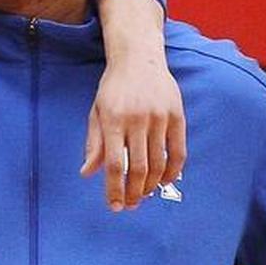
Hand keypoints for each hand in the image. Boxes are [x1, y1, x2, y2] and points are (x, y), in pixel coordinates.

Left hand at [81, 53, 185, 211]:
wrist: (139, 58)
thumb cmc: (113, 88)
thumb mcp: (97, 112)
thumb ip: (94, 143)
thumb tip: (87, 173)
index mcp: (113, 120)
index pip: (114, 164)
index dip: (114, 189)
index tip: (114, 206)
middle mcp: (137, 120)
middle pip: (138, 168)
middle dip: (134, 192)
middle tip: (131, 205)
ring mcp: (159, 118)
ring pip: (158, 163)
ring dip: (151, 185)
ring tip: (144, 195)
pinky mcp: (177, 116)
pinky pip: (178, 152)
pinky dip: (172, 171)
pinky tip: (164, 181)